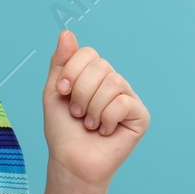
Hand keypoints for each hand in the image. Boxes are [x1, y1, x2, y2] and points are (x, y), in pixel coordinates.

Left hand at [42, 29, 148, 188]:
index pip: (89, 53)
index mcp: (94, 75)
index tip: (62, 91)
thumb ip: (61, 61)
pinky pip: (123, 103)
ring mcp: (128, 98)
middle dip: (81, 92)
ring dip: (93, 107)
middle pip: (101, 66)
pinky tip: (105, 131)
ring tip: (89, 124)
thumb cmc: (62, 129)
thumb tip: (67, 32)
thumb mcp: (54, 91)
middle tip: (77, 113)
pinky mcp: (140, 116)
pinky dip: (107, 118)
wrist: (71, 161)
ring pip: (114, 83)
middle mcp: (113, 82)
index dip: (72, 71)